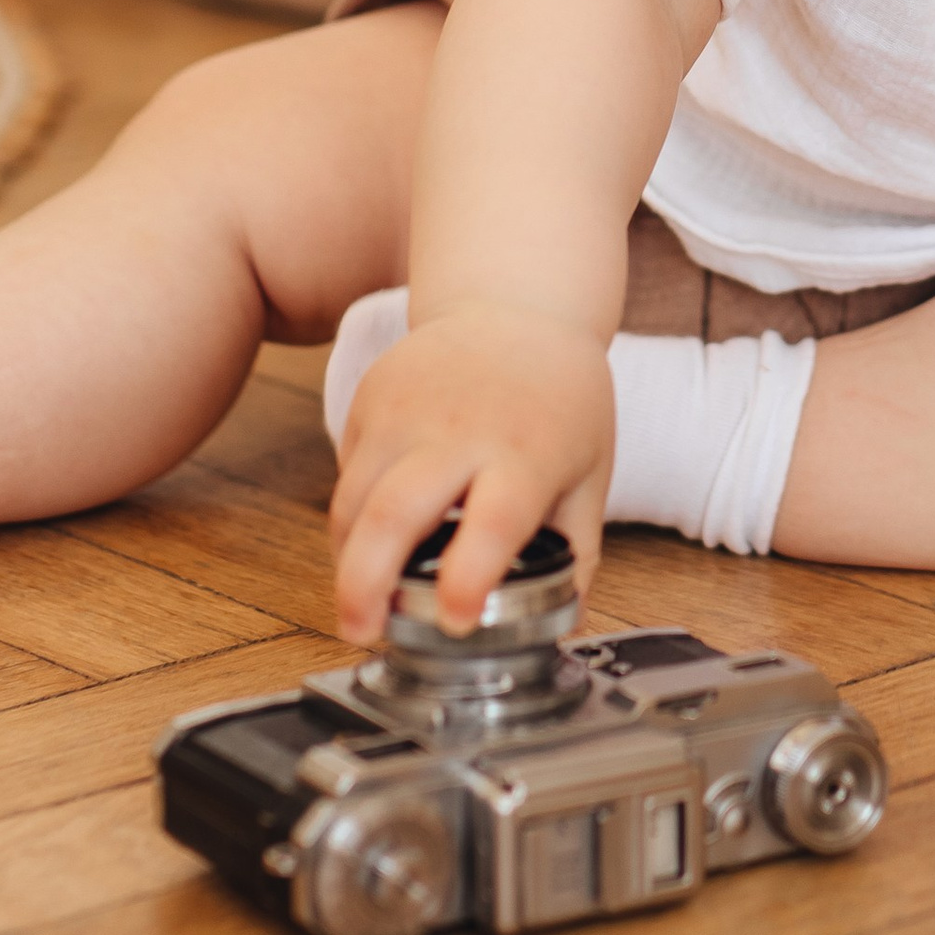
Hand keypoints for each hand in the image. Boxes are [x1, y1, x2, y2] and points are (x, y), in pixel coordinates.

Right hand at [327, 299, 613, 639]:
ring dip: (347, 559)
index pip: (493, 522)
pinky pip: (346, 472)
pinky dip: (350, 517)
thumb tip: (565, 621)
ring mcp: (407, 408)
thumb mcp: (589, 472)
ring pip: (353, 500)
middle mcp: (460, 429)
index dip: (469, 578)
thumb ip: (576, 550)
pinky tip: (371, 537)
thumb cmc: (560, 398)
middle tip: (361, 632)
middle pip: (394, 514)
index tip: (456, 621)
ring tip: (363, 598)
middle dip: (364, 586)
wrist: (517, 303)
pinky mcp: (372, 395)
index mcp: (526, 453)